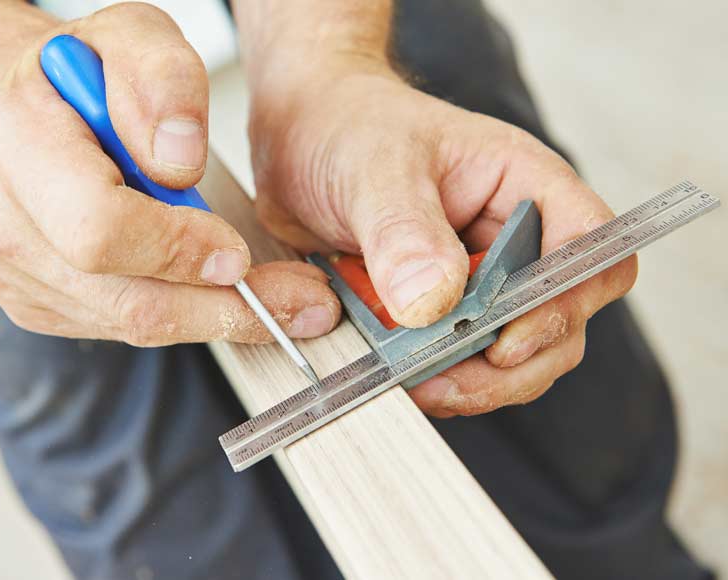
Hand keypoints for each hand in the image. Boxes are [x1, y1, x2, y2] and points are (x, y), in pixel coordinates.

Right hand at [0, 3, 339, 344]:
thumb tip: (180, 162)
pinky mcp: (31, 305)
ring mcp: (9, 276)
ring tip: (278, 301)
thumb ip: (164, 80)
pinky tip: (211, 292)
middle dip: (224, 306)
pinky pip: (120, 328)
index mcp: (16, 147)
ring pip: (131, 324)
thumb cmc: (70, 76)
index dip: (179, 249)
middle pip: (127, 300)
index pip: (101, 228)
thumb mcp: (130, 36)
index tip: (237, 252)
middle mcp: (0, 225)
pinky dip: (178, 316)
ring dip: (213, 318)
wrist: (4, 113)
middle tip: (301, 303)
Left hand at [248, 57, 635, 415]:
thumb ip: (403, 231)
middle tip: (450, 382)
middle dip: (514, 363)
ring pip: (516, 354)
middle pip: (561, 318)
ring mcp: (480, 280)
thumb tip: (434, 303)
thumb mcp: (374, 168)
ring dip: (475, 382)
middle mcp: (516, 237)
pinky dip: (438, 378)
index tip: (508, 340)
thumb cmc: (349, 128)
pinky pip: (461, 361)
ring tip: (416, 384)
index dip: (568, 301)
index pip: (592, 247)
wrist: (298, 138)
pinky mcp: (441, 311)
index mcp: (524, 184)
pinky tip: (400, 377)